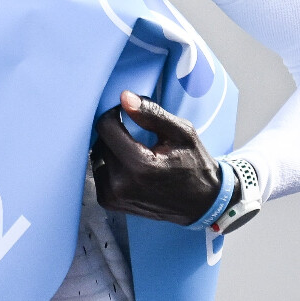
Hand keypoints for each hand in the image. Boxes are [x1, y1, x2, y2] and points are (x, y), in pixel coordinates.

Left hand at [92, 91, 221, 225]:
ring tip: (135, 151)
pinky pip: (98, 172)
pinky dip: (109, 165)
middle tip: (137, 135)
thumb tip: (124, 97)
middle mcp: (121, 184)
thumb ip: (152, 114)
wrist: (201, 202)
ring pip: (97, 156)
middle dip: (115, 132)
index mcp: (139, 165)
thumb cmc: (194, 164)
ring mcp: (114, 196)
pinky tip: (129, 166)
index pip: (105, 126)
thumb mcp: (181, 132)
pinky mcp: (110, 203)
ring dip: (111, 148)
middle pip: (101, 142)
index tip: (127, 114)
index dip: (114, 114)